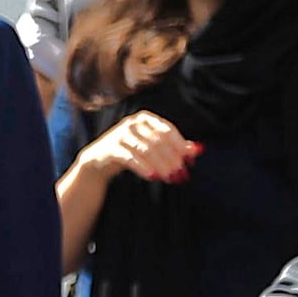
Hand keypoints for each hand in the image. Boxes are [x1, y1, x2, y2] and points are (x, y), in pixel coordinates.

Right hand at [78, 112, 199, 185]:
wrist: (99, 160)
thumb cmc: (130, 152)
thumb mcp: (151, 146)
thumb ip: (173, 146)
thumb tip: (198, 150)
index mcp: (145, 118)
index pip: (167, 130)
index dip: (180, 146)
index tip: (190, 161)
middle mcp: (133, 123)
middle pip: (158, 141)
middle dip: (172, 159)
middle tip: (181, 174)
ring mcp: (121, 135)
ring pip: (147, 150)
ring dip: (161, 165)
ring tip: (170, 178)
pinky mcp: (112, 148)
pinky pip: (130, 158)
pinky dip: (143, 167)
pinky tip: (153, 176)